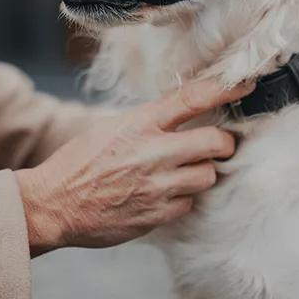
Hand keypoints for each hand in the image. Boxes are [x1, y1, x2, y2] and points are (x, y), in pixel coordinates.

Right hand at [14, 78, 252, 255]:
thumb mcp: (110, 127)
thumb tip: (182, 114)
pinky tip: (163, 194)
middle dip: (223, 143)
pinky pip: (189, 204)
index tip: (245, 83)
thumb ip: (148, 122)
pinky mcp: (156, 215)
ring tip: (183, 171)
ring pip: (208, 175)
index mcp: (139, 124)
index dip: (224, 89)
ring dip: (202, 172)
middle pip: (217, 142)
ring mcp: (157, 186)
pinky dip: (182, 198)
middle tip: (218, 144)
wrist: (52, 205)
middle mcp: (153, 152)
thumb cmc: (78, 163)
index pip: (192, 98)